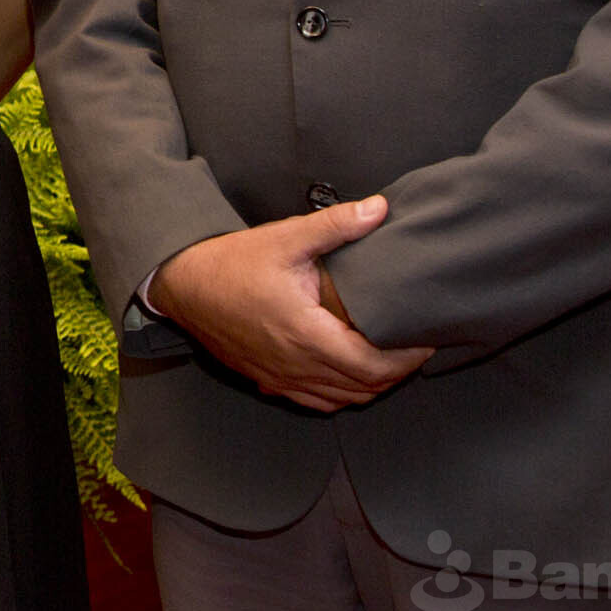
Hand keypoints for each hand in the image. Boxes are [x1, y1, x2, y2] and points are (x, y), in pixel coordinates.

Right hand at [150, 197, 433, 411]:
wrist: (182, 285)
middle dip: (398, 371)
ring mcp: (282, 378)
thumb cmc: (232, 263)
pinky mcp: (269, 381)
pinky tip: (349, 370)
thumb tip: (380, 208)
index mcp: (306, 334)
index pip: (374, 366)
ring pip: (345, 399)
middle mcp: (296, 365)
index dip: (409, 358)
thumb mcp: (284, 238)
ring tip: (389, 356)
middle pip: (366, 388)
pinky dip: (343, 392)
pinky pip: (319, 402)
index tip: (427, 337)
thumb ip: (335, 225)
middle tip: (415, 345)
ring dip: (372, 384)